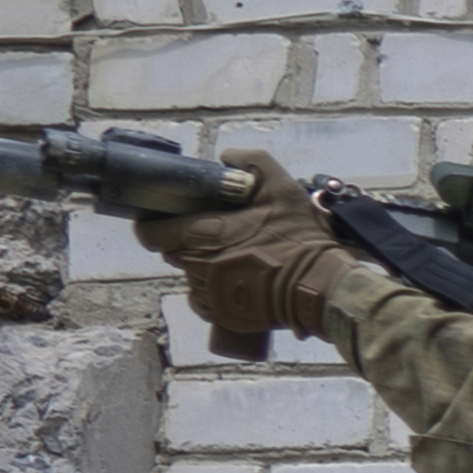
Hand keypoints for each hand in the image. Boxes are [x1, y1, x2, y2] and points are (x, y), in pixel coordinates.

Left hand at [132, 151, 350, 339]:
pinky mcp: (223, 315)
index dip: (150, 226)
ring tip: (230, 260)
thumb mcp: (282, 187)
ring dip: (201, 267)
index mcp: (206, 233)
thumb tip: (226, 157)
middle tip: (210, 237)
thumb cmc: (300, 239)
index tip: (158, 221)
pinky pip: (202, 302)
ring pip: (188, 276)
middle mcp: (200, 265)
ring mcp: (211, 293)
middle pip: (172, 253)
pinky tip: (233, 283)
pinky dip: (211, 293)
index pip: (153, 232)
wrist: (322, 287)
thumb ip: (250, 161)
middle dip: (184, 244)